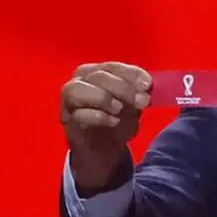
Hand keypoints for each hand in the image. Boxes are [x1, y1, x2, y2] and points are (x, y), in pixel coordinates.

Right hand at [60, 61, 151, 190]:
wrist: (104, 149)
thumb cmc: (118, 120)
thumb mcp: (133, 105)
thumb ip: (139, 94)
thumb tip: (146, 89)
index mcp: (97, 72)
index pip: (113, 67)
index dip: (131, 74)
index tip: (147, 85)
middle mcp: (79, 81)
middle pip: (98, 76)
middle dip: (122, 88)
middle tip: (141, 101)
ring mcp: (70, 101)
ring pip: (78, 90)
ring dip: (103, 97)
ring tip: (120, 109)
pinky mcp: (68, 121)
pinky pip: (78, 114)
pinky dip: (98, 116)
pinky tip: (113, 122)